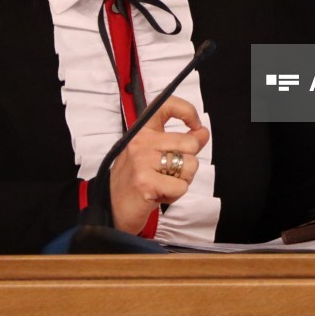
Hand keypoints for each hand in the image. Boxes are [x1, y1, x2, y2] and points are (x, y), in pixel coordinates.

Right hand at [108, 96, 209, 233]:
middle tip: (169, 174)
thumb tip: (203, 132)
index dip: (187, 111)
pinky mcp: (146, 181)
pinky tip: (158, 196)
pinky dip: (174, 195)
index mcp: (142, 131)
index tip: (195, 125)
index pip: (166, 106)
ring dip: (181, 181)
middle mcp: (141, 141)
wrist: (110, 209)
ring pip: (189, 165)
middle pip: (190, 143)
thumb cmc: (134, 182)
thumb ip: (180, 142)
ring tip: (162, 185)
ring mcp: (142, 160)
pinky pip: (181, 186)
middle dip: (188, 163)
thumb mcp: (154, 156)